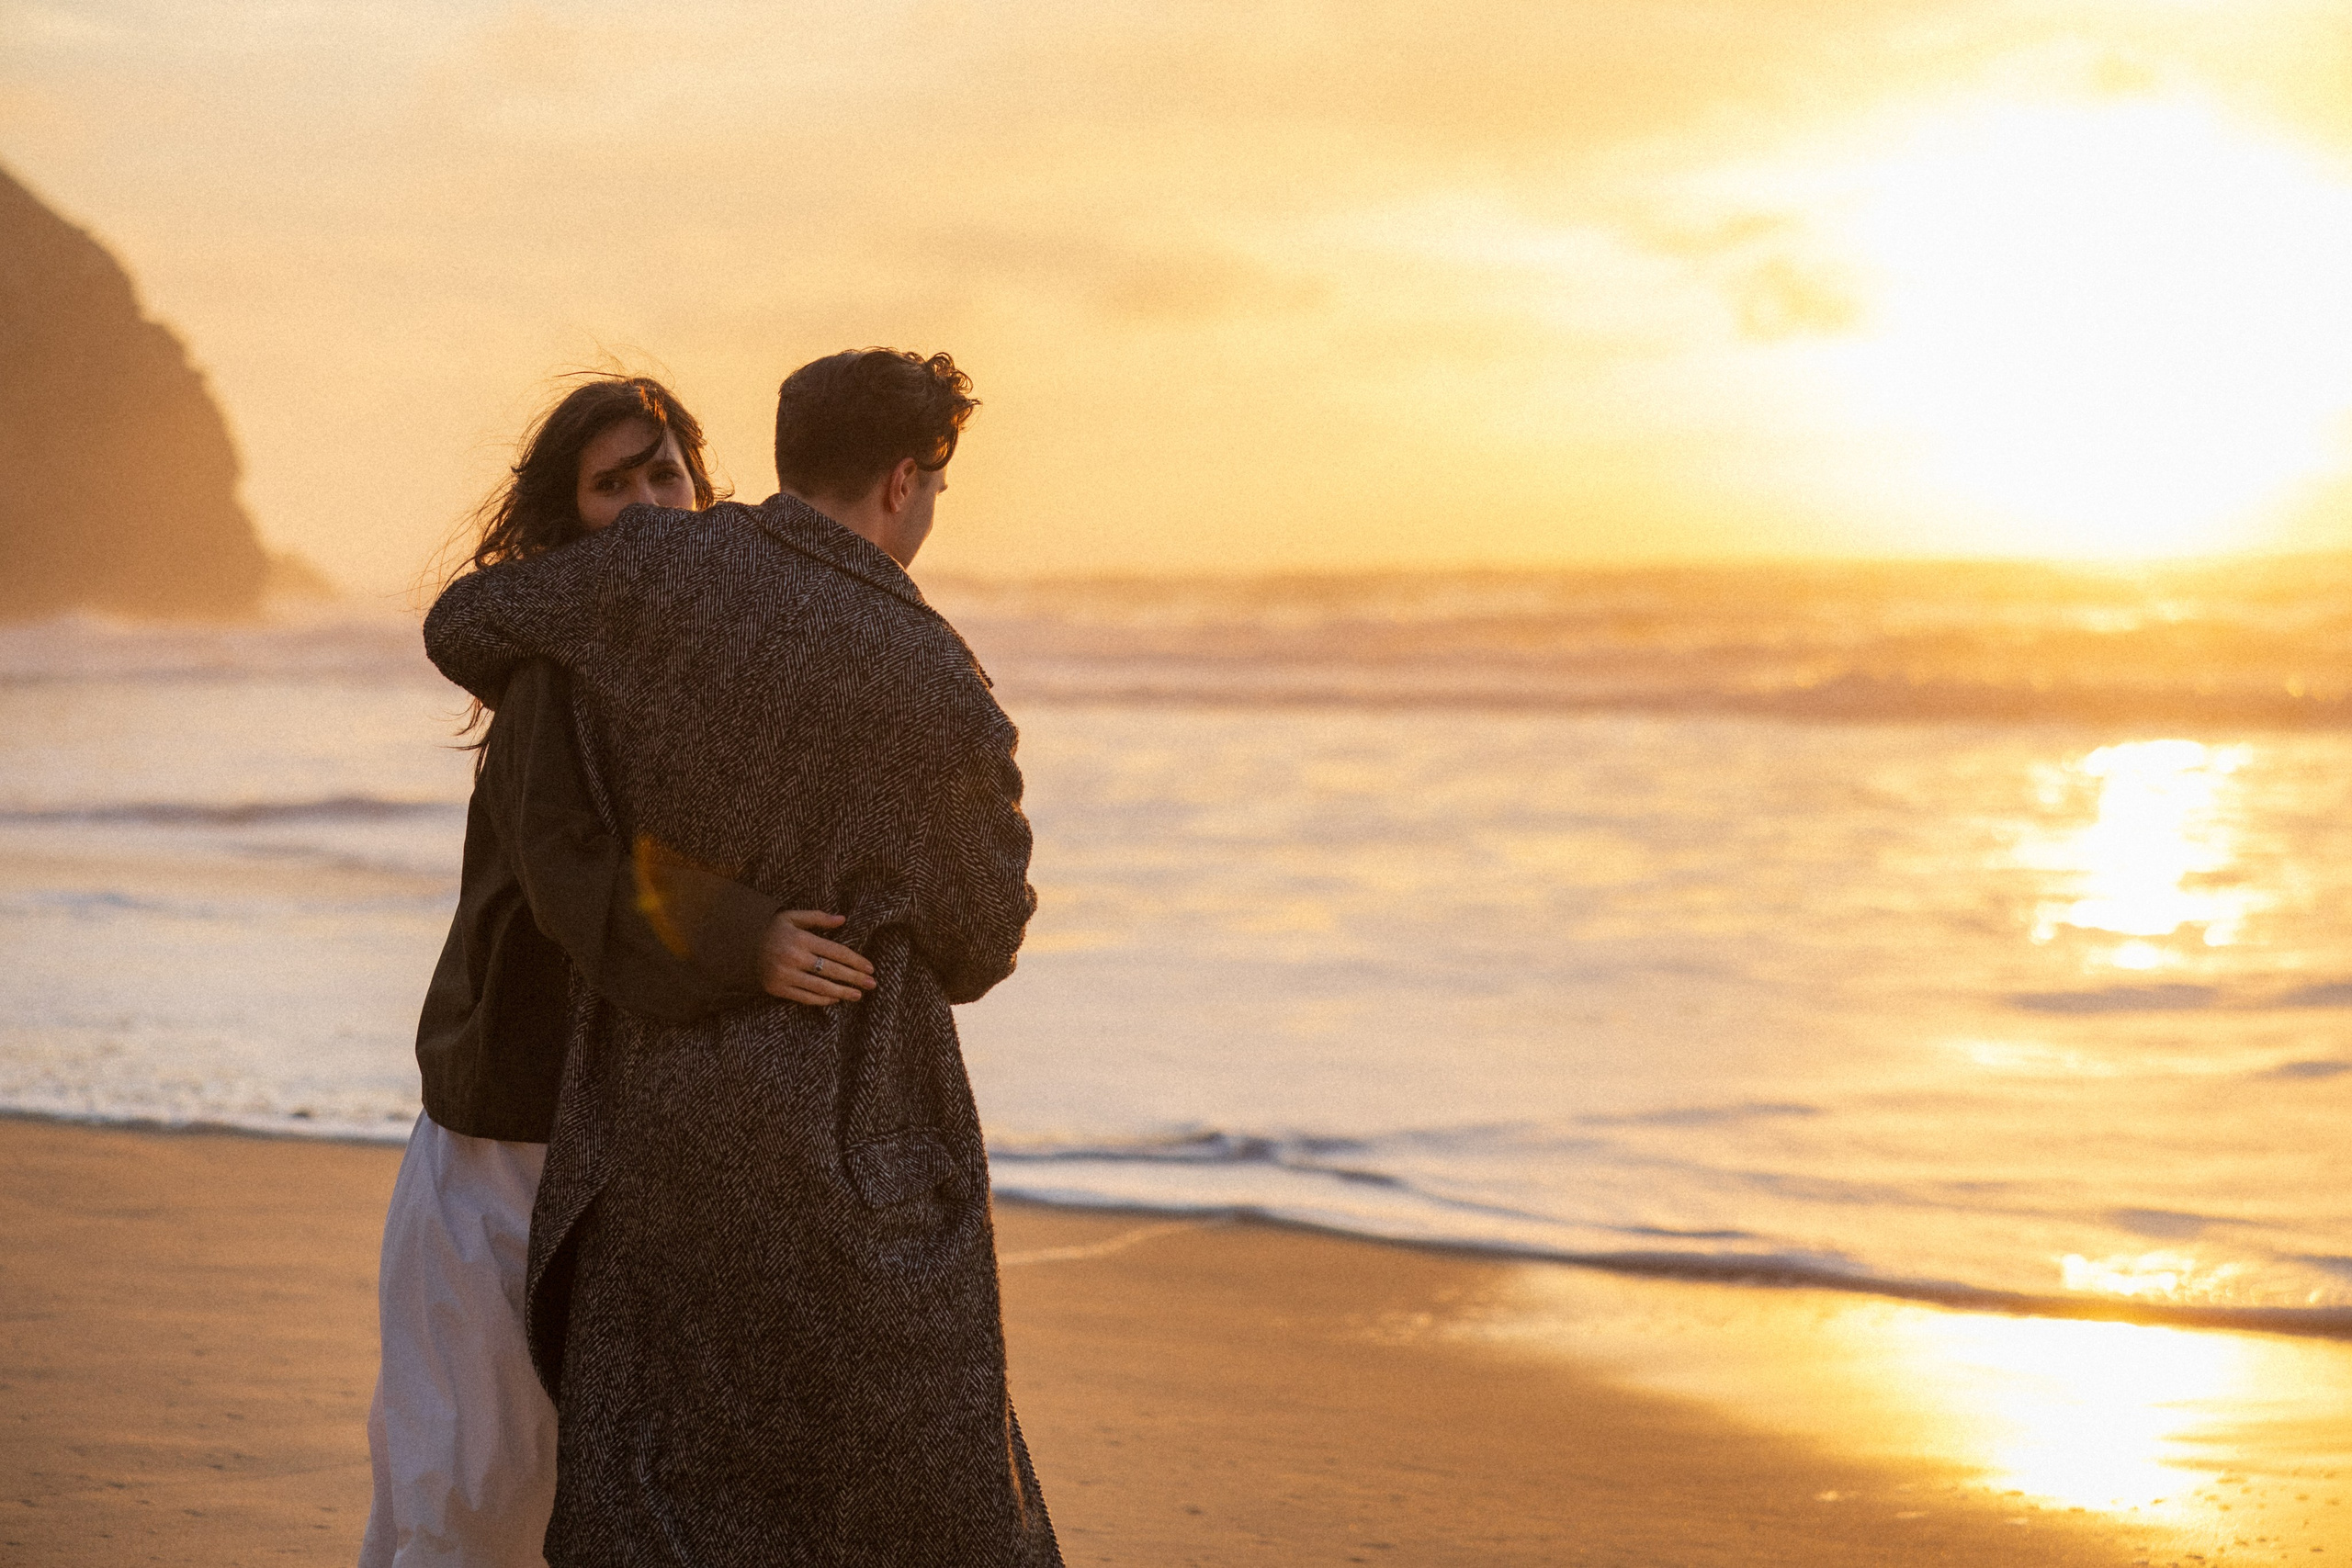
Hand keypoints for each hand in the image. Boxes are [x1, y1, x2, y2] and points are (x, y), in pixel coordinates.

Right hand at [759, 910, 876, 1005]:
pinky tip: (835, 999)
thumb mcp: (792, 917)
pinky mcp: (777, 988)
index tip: (870, 968)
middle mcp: (794, 958)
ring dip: (842, 993)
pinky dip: (822, 1000)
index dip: (855, 961)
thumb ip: (818, 917)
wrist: (739, 946)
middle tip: (872, 985)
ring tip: (857, 995)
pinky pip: (805, 998)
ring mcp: (785, 975)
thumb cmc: (771, 929)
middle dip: (854, 979)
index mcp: (801, 939)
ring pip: (821, 988)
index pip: (836, 952)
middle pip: (832, 971)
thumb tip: (843, 919)